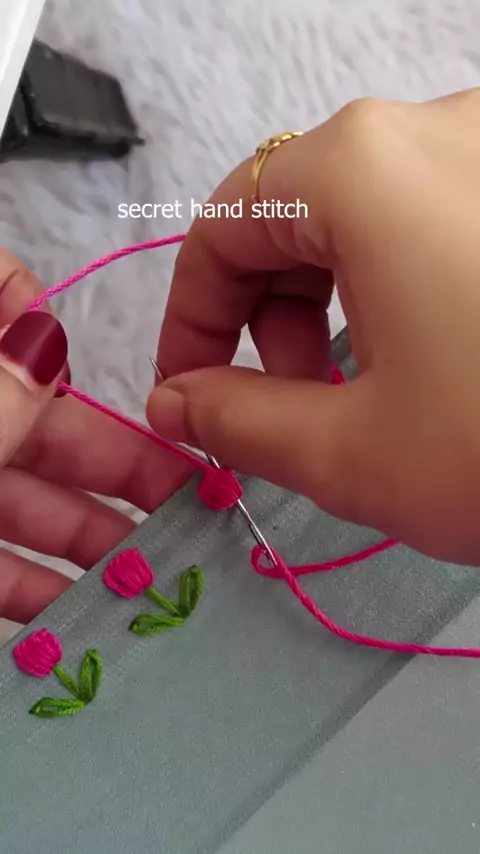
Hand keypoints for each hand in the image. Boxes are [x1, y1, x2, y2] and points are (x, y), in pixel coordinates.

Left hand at [0, 250, 192, 623]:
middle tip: (192, 501)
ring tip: (158, 570)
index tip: (79, 353)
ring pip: (25, 507)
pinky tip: (84, 612)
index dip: (25, 307)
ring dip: (90, 539)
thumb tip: (42, 332)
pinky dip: (35, 590)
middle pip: (40, 430)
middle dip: (118, 465)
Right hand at [148, 90, 479, 564]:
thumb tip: (175, 406)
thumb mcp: (350, 451)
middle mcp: (431, 129)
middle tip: (283, 396)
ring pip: (362, 213)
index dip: (189, 318)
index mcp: (362, 168)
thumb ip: (235, 422)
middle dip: (264, 313)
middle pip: (293, 212)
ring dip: (329, 300)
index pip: (223, 226)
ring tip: (357, 382)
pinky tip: (424, 347)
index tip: (188, 389)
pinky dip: (395, 282)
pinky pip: (427, 216)